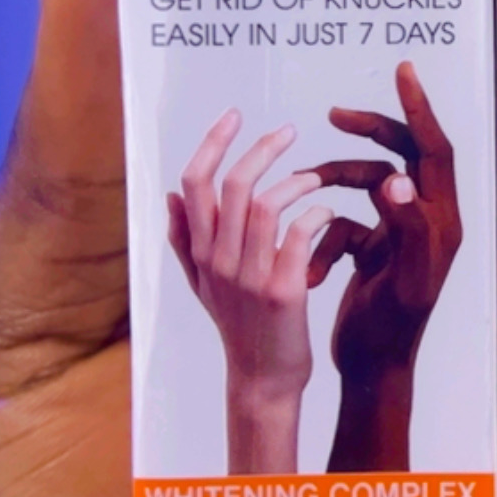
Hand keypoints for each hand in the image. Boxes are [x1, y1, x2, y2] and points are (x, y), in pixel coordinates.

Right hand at [167, 115, 333, 472]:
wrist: (263, 380)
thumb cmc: (239, 328)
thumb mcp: (203, 285)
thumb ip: (186, 240)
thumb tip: (170, 195)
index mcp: (200, 253)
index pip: (194, 184)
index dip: (212, 143)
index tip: (234, 116)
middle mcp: (219, 261)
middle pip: (233, 185)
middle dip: (261, 149)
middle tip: (287, 132)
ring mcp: (250, 277)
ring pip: (267, 204)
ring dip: (296, 180)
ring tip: (314, 177)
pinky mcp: (283, 291)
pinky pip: (299, 234)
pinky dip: (315, 213)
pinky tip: (326, 212)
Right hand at [306, 63, 462, 471]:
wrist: (373, 371)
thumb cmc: (393, 331)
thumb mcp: (403, 280)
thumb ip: (404, 228)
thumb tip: (394, 179)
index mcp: (440, 221)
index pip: (435, 150)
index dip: (420, 109)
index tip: (403, 72)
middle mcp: (424, 221)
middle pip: (401, 156)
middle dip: (369, 133)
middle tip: (334, 115)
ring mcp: (398, 234)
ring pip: (363, 185)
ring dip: (331, 188)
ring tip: (301, 194)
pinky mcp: (373, 250)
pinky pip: (344, 221)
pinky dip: (322, 236)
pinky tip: (310, 269)